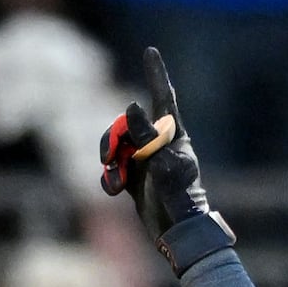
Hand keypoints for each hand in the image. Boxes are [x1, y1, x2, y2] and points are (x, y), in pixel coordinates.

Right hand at [98, 48, 234, 275]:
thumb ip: (148, 137)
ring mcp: (144, 160)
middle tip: (111, 156)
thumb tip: (132, 107)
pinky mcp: (134, 179)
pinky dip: (108, 177)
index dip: (156, 74)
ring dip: (109, 158)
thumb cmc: (179, 200)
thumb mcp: (164, 165)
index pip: (164, 98)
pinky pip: (112, 168)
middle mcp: (158, 144)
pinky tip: (114, 190)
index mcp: (174, 136)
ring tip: (114, 177)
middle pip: (127, 122)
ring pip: (115, 144)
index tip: (151, 51)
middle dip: (115, 135)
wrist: (178, 235)